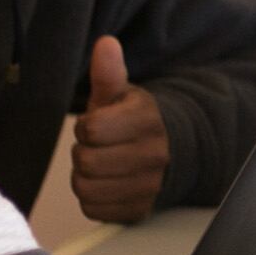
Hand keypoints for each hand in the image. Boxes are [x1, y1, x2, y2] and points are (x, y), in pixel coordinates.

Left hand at [72, 37, 168, 223]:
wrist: (171, 153)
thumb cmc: (133, 122)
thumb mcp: (120, 95)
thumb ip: (109, 72)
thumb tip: (105, 43)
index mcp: (146, 120)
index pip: (91, 130)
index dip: (86, 127)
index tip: (96, 125)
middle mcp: (154, 155)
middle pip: (86, 162)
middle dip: (84, 153)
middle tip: (97, 148)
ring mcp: (149, 186)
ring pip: (87, 189)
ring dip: (86, 178)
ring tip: (100, 165)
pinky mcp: (140, 211)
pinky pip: (94, 210)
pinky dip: (93, 200)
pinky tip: (106, 184)